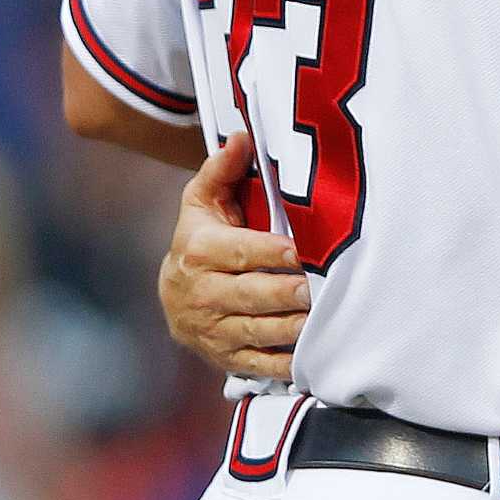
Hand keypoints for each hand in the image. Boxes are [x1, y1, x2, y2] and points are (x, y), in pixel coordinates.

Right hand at [158, 132, 310, 380]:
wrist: (173, 296)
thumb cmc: (200, 242)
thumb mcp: (202, 203)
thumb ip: (221, 170)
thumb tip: (240, 137)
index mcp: (199, 252)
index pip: (240, 252)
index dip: (272, 253)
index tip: (303, 252)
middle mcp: (202, 294)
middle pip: (252, 295)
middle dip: (289, 294)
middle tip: (322, 289)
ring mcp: (214, 330)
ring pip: (259, 331)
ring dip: (294, 328)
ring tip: (325, 319)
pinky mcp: (227, 358)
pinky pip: (261, 363)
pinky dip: (288, 362)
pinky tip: (315, 355)